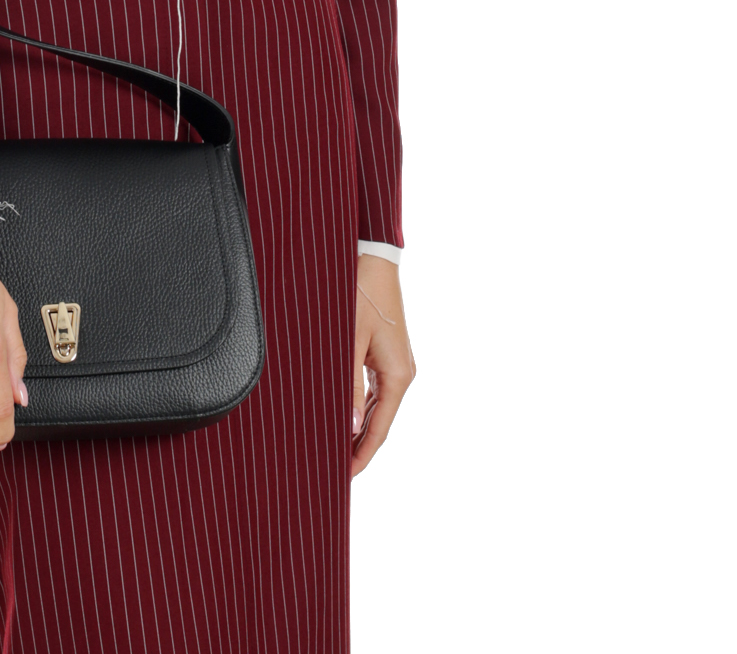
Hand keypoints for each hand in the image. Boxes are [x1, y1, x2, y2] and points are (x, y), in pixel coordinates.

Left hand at [351, 255, 414, 477]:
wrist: (373, 259)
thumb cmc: (359, 294)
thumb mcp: (349, 341)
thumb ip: (350, 385)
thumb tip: (350, 426)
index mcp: (397, 375)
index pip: (379, 429)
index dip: (362, 455)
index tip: (344, 477)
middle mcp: (402, 374)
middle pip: (381, 423)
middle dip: (359, 447)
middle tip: (334, 471)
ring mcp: (396, 365)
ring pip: (378, 408)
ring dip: (360, 429)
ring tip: (336, 451)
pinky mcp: (387, 355)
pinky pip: (375, 391)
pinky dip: (361, 408)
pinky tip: (346, 417)